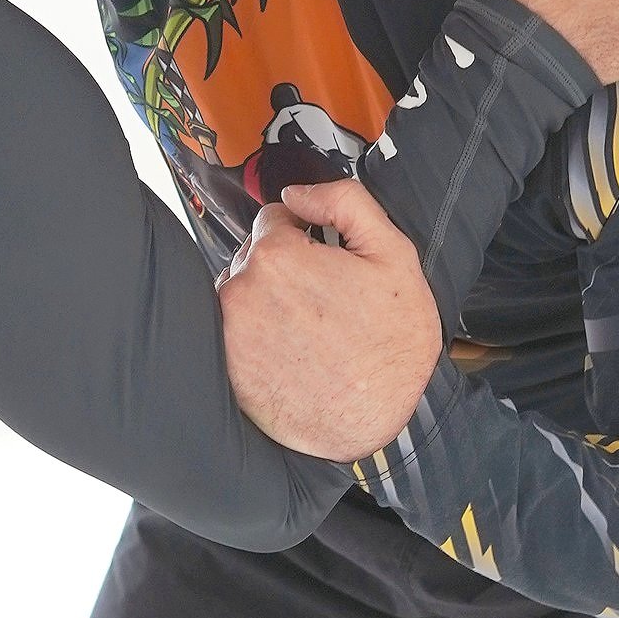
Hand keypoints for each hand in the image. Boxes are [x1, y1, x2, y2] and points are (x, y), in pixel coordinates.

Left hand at [217, 177, 442, 459]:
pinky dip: (258, 337)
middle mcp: (240, 291)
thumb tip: (297, 193)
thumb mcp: (394, 257)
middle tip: (328, 302)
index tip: (328, 263)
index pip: (274, 219)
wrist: (375, 424)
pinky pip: (235, 332)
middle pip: (256, 256)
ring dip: (270, 301)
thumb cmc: (391, 346)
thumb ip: (345, 203)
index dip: (306, 236)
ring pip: (244, 293)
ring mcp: (228, 333)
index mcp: (277, 256)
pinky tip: (292, 354)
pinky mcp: (224, 367)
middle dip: (287, 268)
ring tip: (312, 331)